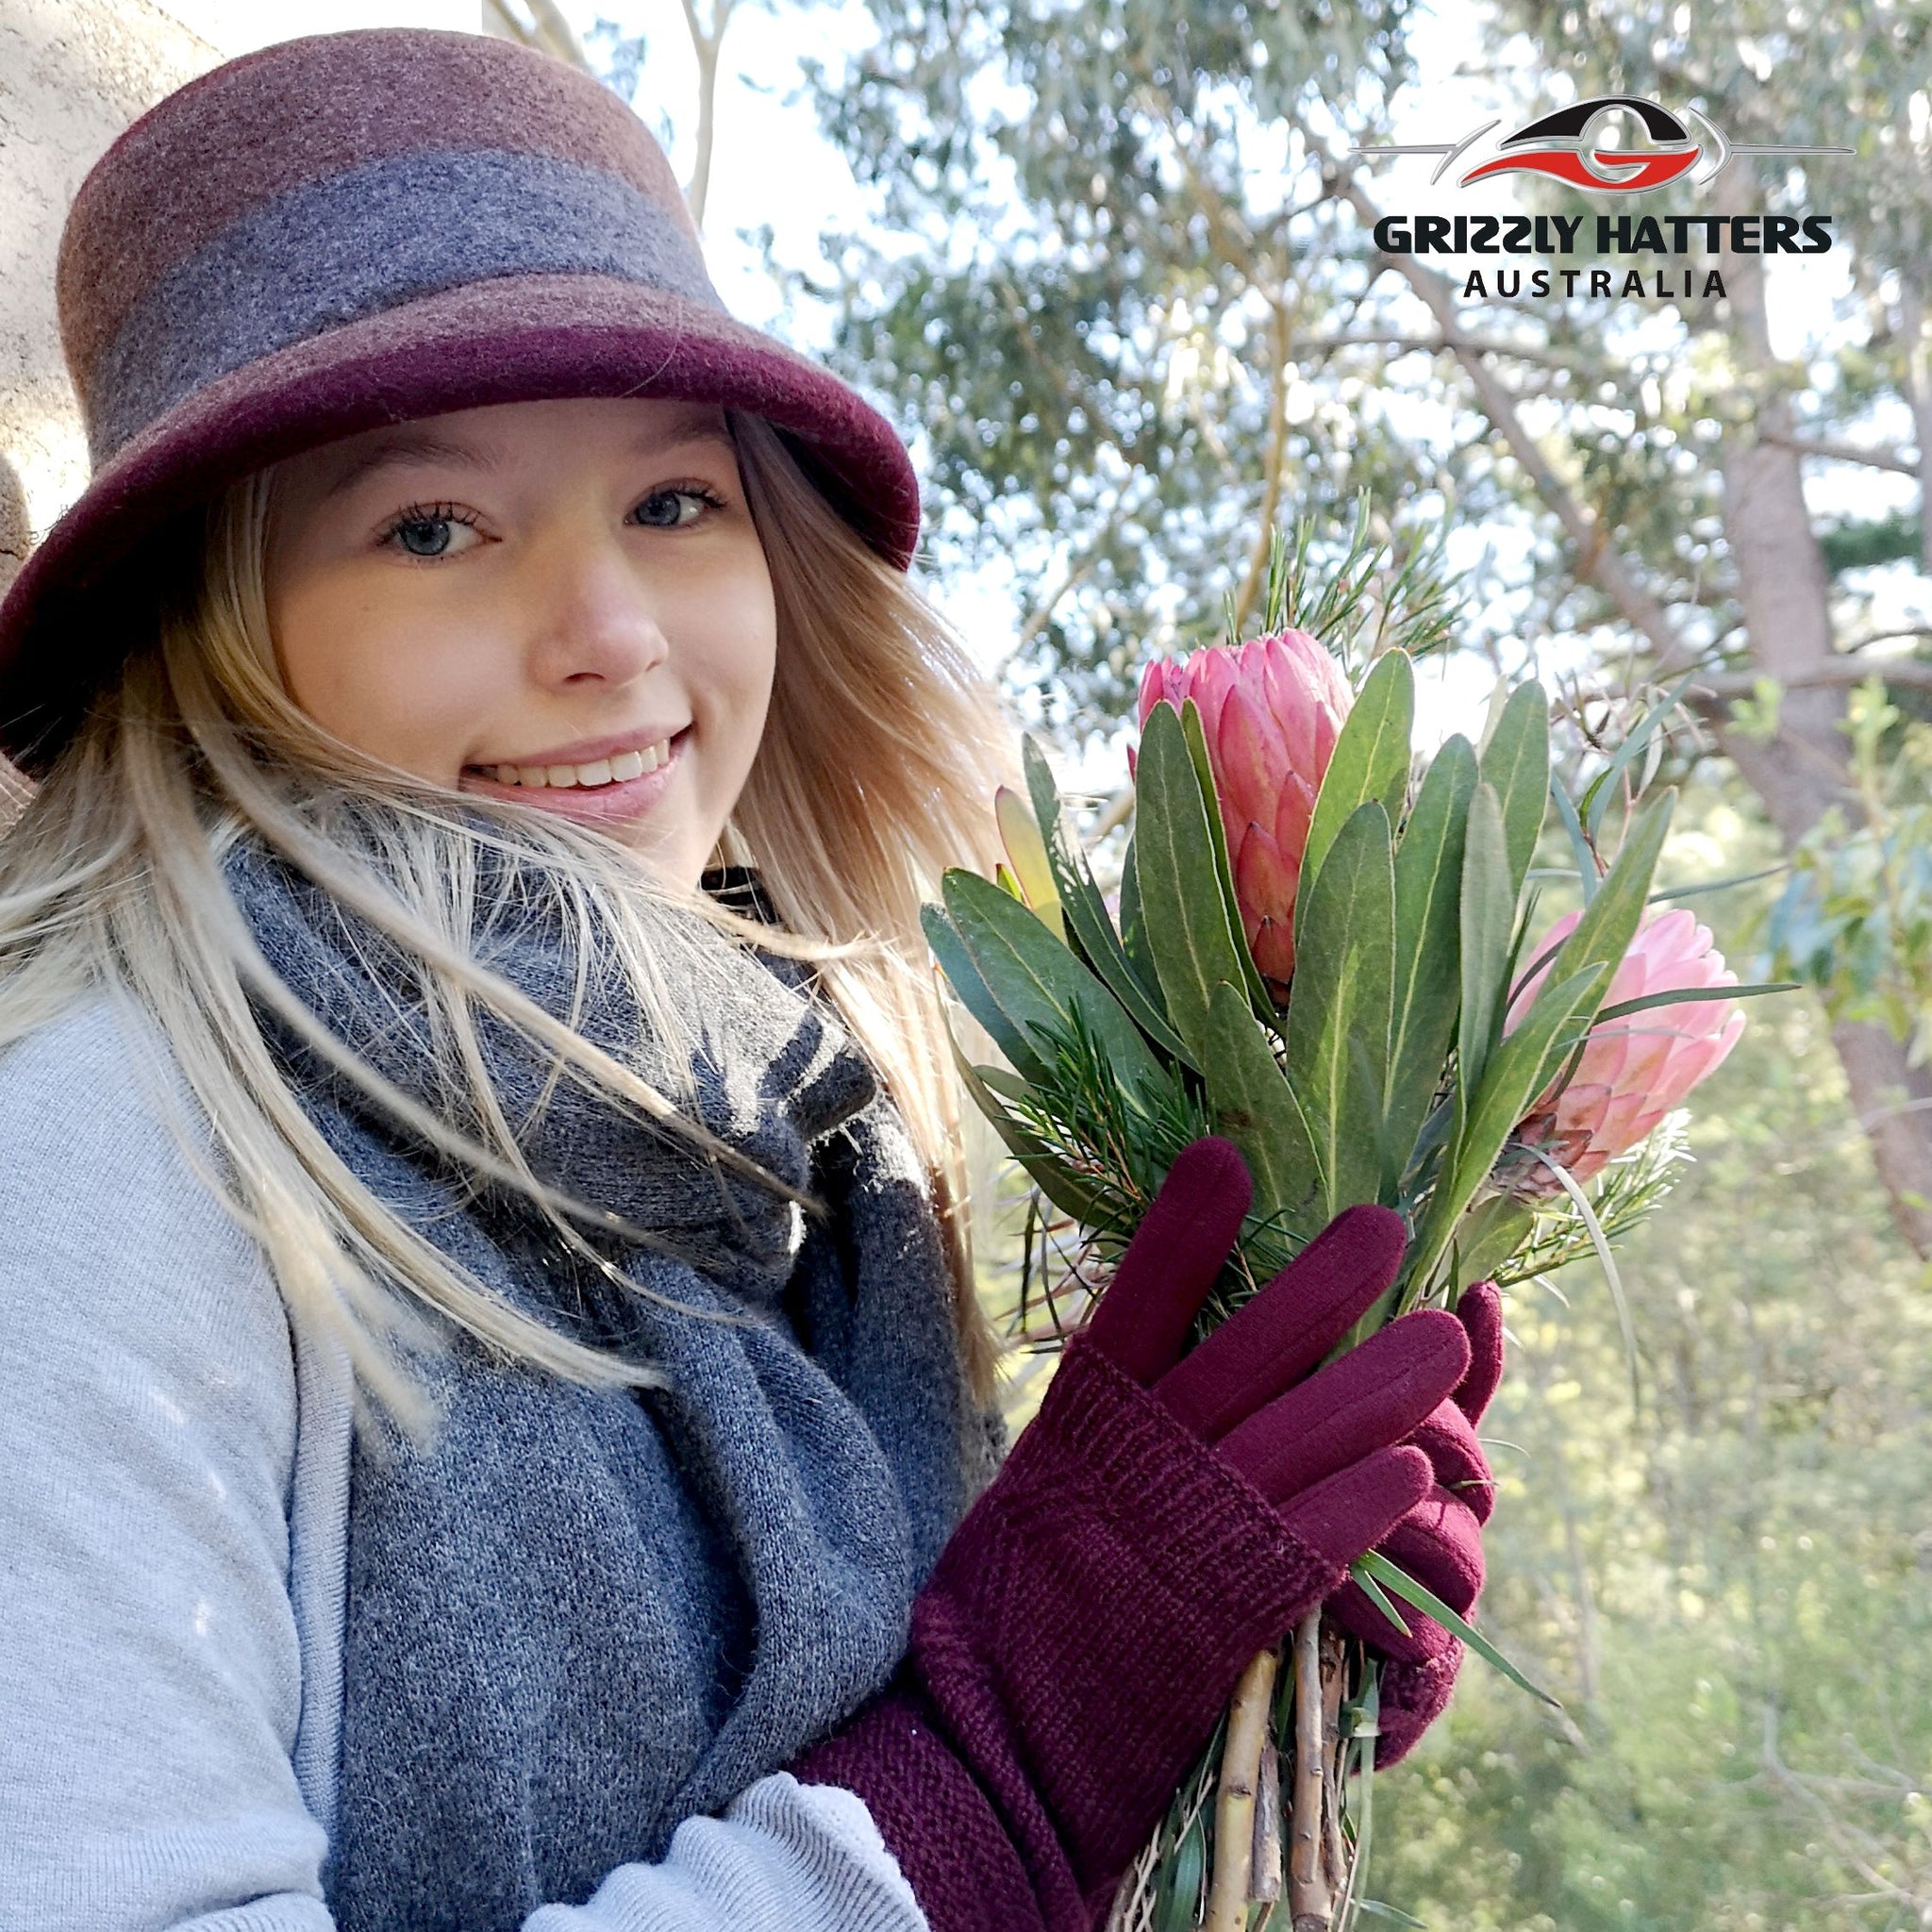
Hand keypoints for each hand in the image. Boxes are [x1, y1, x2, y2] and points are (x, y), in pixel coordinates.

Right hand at [795, 1136, 1473, 1931]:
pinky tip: (1418, 1469)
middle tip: (1385, 1227)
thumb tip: (1155, 1377)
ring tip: (1444, 1337)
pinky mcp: (1231, 1610)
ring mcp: (1190, 1531)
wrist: (986, 1748)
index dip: (1184, 1227)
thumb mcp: (1034, 1498)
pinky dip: (1369, 1501)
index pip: (1137, 1300)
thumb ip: (1100, 1438)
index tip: (1225, 1156)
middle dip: (1321, 1286)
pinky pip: (1318, 1540)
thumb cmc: (1002, 1618)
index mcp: (1081, 1425)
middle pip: (1246, 1351)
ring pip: (1306, 1433)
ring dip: (1383, 1384)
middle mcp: (1141, 1461)